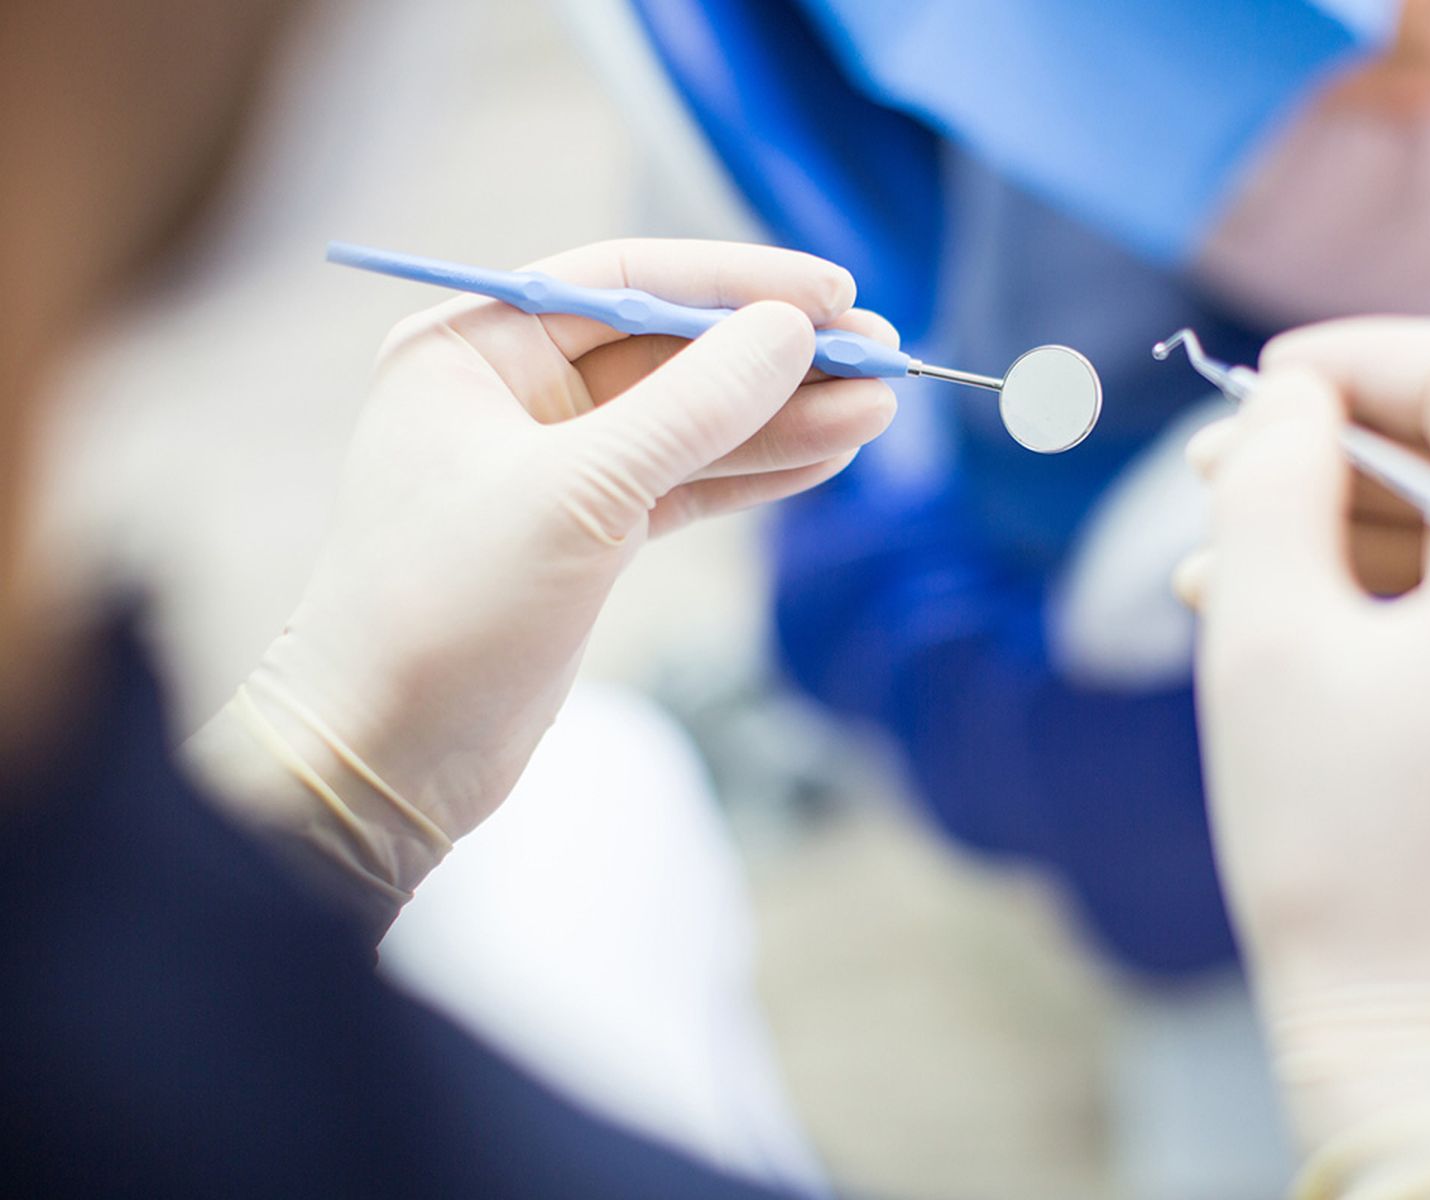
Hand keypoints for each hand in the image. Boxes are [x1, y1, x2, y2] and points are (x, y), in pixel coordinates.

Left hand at [187, 240, 895, 919]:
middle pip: (669, 350)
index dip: (737, 282)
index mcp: (473, 348)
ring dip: (782, 418)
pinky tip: (827, 455)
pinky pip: (685, 483)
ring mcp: (553, 467)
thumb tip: (789, 331)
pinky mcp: (586, 537)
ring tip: (879, 408)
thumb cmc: (446, 610)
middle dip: (775, 357)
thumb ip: (691, 407)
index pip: (626, 278)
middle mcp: (510, 393)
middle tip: (883, 355)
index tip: (834, 295)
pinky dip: (753, 472)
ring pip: (689, 423)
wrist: (386, 759)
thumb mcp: (577, 495)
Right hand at [1180, 320, 1429, 1191]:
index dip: (1360, 357)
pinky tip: (1290, 623)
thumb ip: (1267, 481)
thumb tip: (1290, 405)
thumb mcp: (1264, 639)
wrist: (1421, 1038)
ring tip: (1220, 567)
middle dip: (1338, 449)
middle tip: (1215, 475)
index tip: (1259, 383)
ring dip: (1349, 527)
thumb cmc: (1336, 852)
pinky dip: (1393, 595)